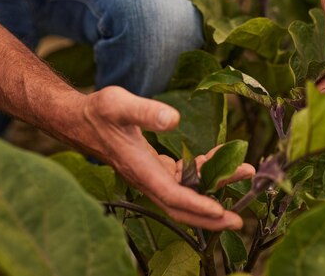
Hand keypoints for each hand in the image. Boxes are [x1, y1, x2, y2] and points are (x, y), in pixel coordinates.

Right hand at [79, 86, 254, 229]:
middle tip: (238, 220)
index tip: (220, 211)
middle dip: (210, 217)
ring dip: (214, 188)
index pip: (172, 195)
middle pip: (181, 207)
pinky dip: (203, 172)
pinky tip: (218, 158)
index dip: (196, 205)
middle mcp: (147, 179)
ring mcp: (152, 177)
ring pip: (186, 192)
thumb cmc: (99, 112)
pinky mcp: (155, 170)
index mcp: (140, 169)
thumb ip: (146, 111)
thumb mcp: (119, 104)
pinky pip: (184, 179)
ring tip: (243, 172)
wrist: (81, 121)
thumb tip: (174, 119)